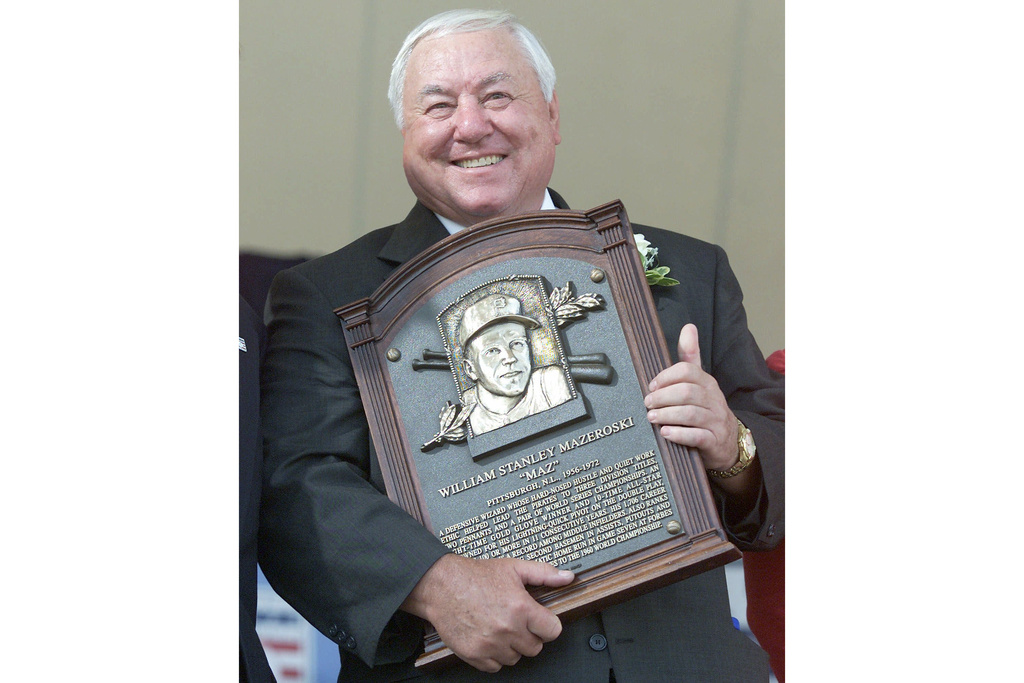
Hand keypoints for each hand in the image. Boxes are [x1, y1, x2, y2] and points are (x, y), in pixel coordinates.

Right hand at [400, 554, 573, 671]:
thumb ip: (543, 573)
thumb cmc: (475, 576)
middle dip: (529, 635)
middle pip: (535, 647)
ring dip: (512, 647)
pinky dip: (494, 656)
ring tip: (501, 628)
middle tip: (516, 621)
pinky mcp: (474, 655)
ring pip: (516, 658)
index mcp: (521, 608)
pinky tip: (489, 638)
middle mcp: (507, 629)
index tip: (539, 620)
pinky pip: (495, 667)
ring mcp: (490, 645)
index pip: (553, 631)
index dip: (547, 624)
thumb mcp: (513, 568)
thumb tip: (567, 577)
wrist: (441, 585)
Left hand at [645, 324, 738, 471]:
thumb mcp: (700, 382)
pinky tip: (665, 433)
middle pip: (687, 392)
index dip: (666, 377)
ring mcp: (715, 421)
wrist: (728, 442)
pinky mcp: (714, 441)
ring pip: (690, 414)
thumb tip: (688, 327)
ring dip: (667, 414)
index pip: (687, 371)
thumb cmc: (706, 408)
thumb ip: (691, 357)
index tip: (651, 386)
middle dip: (663, 397)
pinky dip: (679, 434)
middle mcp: (714, 400)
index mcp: (707, 383)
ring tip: (651, 417)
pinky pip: (697, 436)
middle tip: (647, 403)